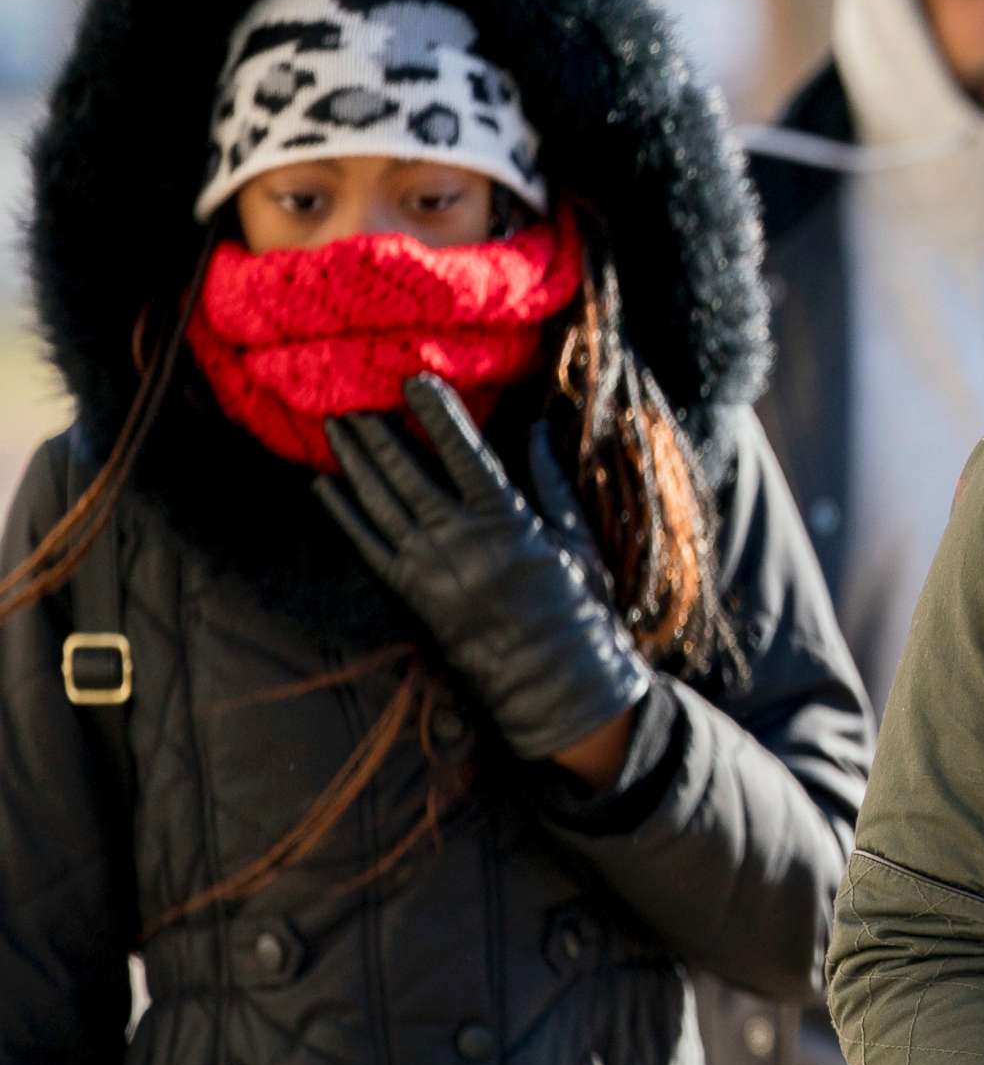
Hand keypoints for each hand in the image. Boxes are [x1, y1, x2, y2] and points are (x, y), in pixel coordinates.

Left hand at [318, 375, 651, 767]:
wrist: (555, 684)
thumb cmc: (579, 610)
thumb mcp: (577, 540)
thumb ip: (552, 483)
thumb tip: (538, 429)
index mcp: (506, 521)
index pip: (463, 452)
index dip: (437, 413)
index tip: (415, 380)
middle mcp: (459, 540)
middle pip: (406, 474)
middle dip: (378, 433)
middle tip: (352, 398)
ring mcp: (429, 569)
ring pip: (380, 504)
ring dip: (354, 464)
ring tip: (334, 428)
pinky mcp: (410, 596)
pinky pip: (367, 547)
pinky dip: (344, 515)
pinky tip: (324, 487)